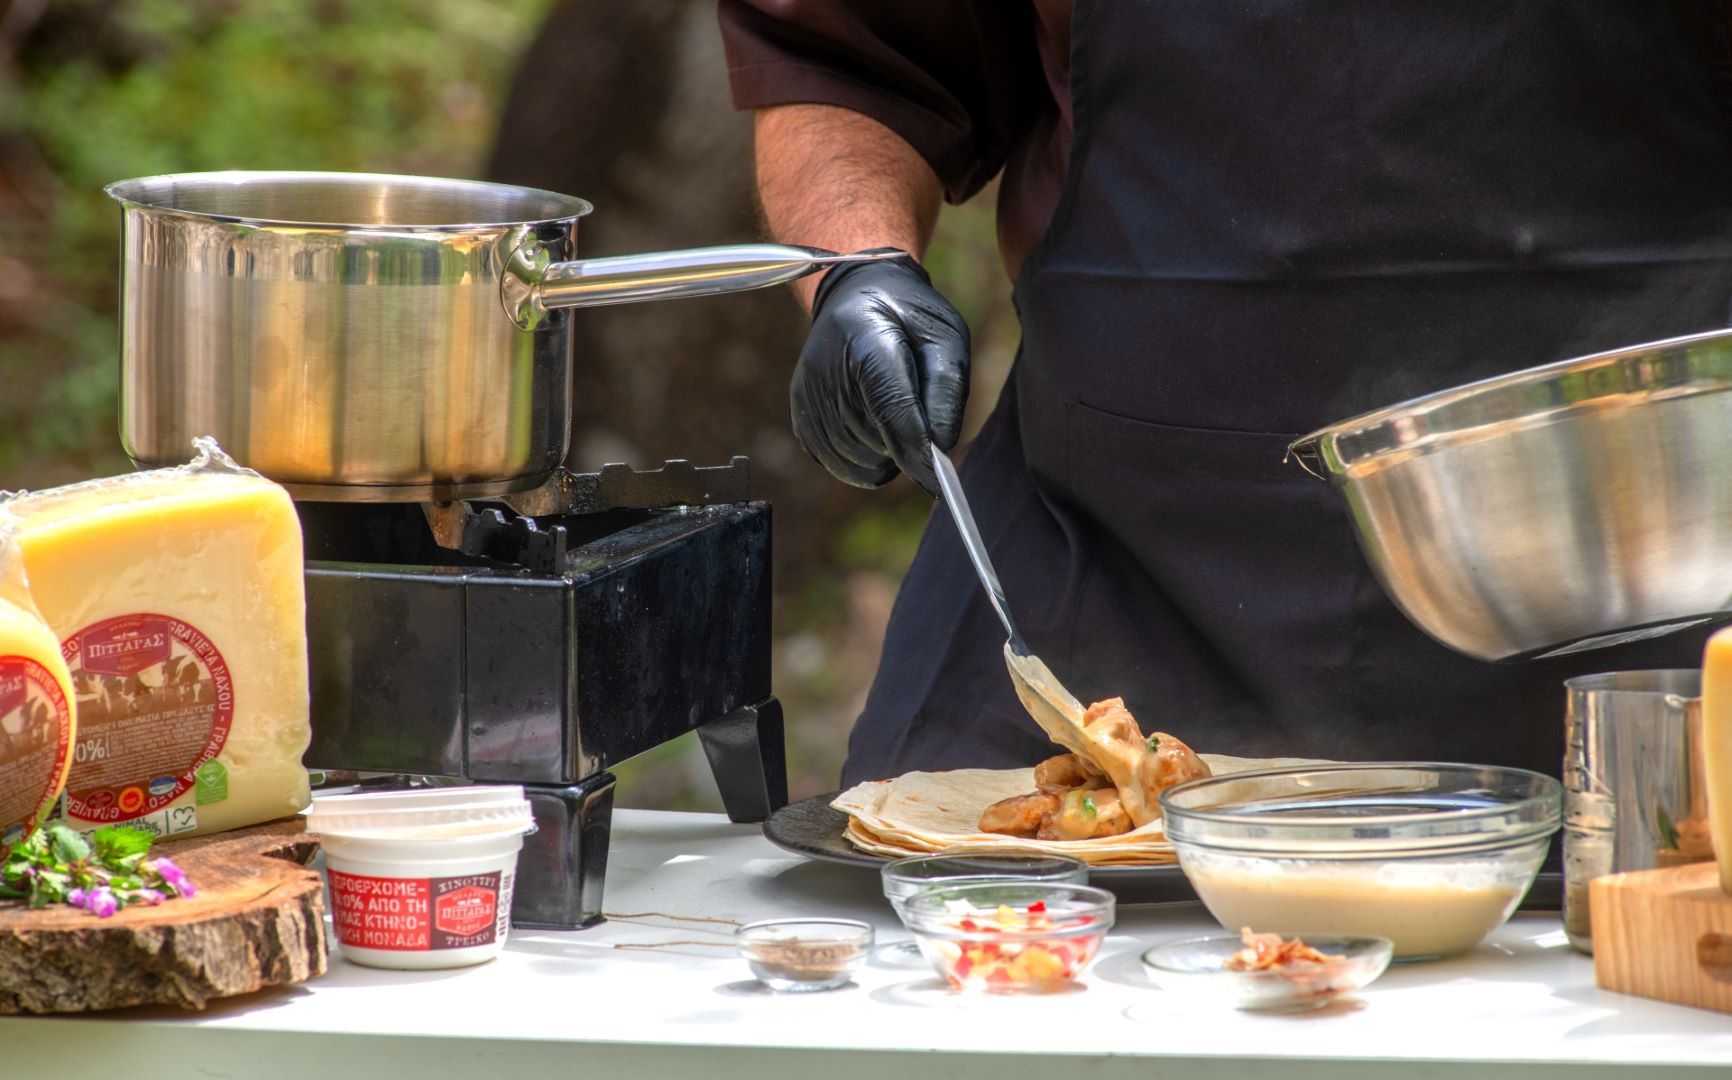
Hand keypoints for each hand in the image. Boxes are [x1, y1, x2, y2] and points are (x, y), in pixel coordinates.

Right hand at [790, 250, 969, 495]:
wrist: (855, 297)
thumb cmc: (908, 318)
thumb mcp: (945, 337)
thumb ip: (947, 391)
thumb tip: (939, 448)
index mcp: (866, 337)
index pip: (892, 408)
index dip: (917, 451)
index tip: (939, 483)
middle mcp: (825, 369)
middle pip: (876, 440)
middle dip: (907, 444)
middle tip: (918, 411)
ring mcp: (807, 395)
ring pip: (859, 460)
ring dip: (887, 454)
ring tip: (894, 412)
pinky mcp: (799, 416)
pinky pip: (839, 464)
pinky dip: (865, 459)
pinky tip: (874, 426)